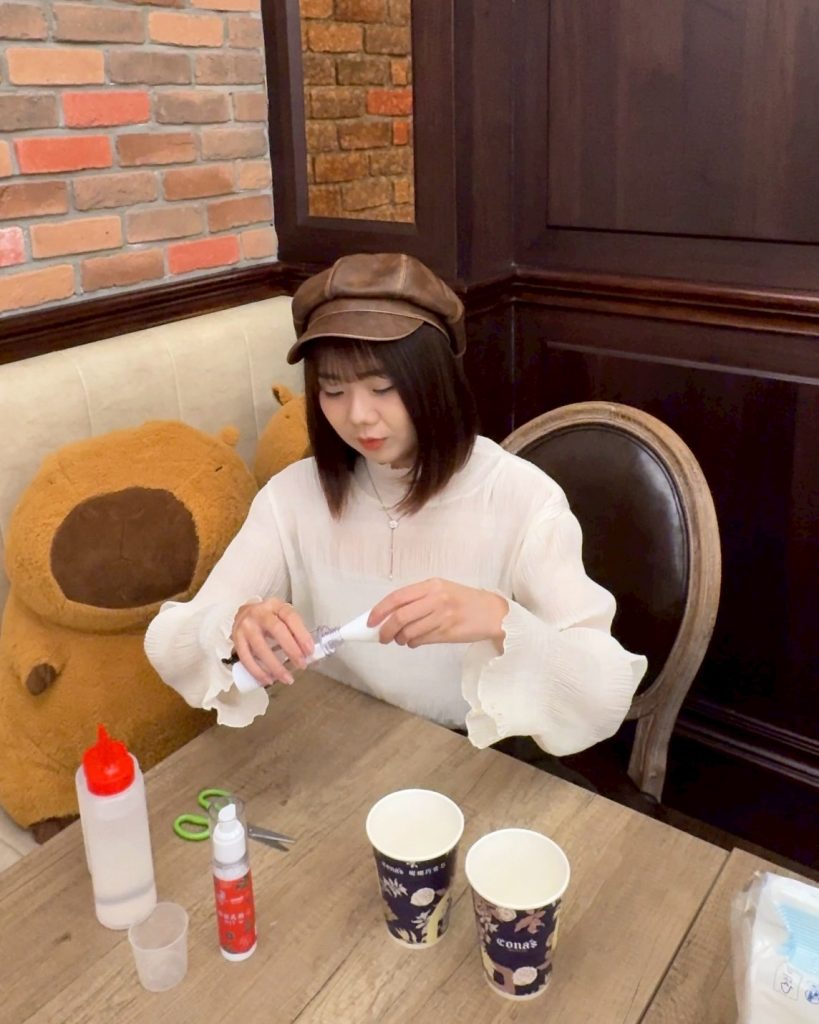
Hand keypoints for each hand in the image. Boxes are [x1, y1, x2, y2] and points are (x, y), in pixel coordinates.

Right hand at [231, 599, 314, 686]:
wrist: (244, 614)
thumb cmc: (268, 618)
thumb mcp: (282, 617)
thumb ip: (294, 630)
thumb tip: (307, 653)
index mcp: (275, 605)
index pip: (290, 617)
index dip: (302, 634)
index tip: (309, 651)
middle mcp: (259, 613)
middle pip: (276, 630)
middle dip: (291, 650)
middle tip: (301, 665)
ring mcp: (245, 626)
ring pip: (260, 648)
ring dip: (275, 667)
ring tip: (287, 678)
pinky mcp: (236, 640)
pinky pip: (246, 658)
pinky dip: (257, 672)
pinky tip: (267, 680)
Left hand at [368, 578, 508, 651]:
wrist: (492, 613)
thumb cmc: (464, 601)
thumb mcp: (442, 591)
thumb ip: (419, 599)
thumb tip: (389, 614)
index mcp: (432, 585)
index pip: (398, 597)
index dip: (380, 610)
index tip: (370, 621)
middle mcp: (436, 599)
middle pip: (400, 617)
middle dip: (385, 630)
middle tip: (381, 637)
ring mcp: (443, 616)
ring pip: (409, 631)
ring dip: (400, 639)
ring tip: (402, 639)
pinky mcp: (448, 632)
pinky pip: (421, 640)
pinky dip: (413, 643)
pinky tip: (415, 641)